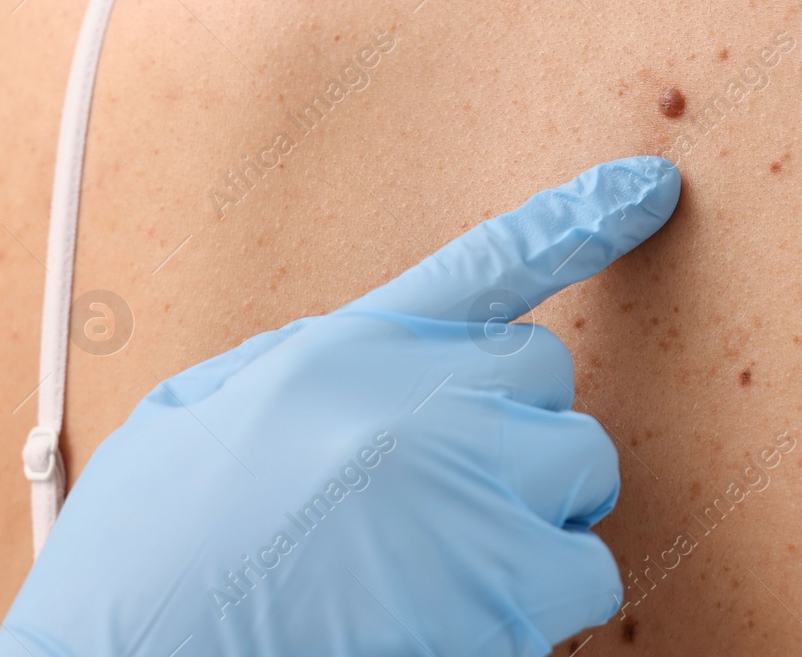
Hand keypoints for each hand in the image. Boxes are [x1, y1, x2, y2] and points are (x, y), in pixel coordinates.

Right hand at [0, 156, 679, 656]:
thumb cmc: (151, 561)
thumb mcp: (201, 418)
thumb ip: (304, 368)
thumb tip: (378, 359)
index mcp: (344, 353)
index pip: (487, 263)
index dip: (579, 218)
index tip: (650, 188)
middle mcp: (420, 404)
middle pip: (548, 378)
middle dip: (511, 426)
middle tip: (443, 486)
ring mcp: (469, 495)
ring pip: (583, 472)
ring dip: (538, 511)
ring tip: (446, 560)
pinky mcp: (502, 593)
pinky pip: (587, 574)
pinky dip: (545, 600)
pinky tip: (461, 613)